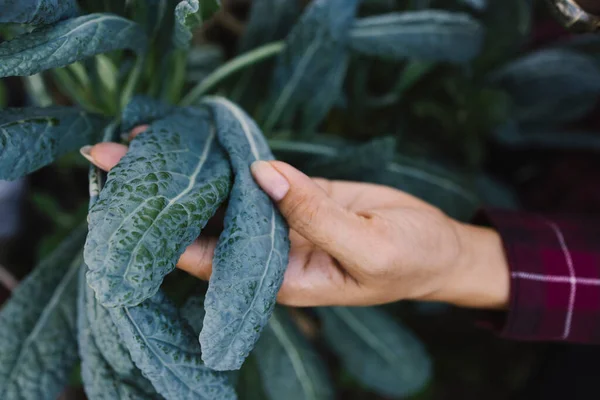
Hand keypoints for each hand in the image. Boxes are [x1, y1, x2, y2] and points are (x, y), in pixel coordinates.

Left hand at [82, 128, 509, 308]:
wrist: (438, 247)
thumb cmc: (410, 262)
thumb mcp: (369, 248)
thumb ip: (315, 215)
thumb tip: (261, 174)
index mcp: (280, 277)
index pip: (208, 260)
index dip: (164, 232)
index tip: (123, 201)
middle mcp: (269, 251)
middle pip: (205, 224)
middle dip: (160, 193)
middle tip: (110, 156)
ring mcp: (280, 220)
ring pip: (225, 195)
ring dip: (187, 169)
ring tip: (139, 138)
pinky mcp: (295, 194)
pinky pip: (254, 174)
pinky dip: (226, 156)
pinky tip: (197, 138)